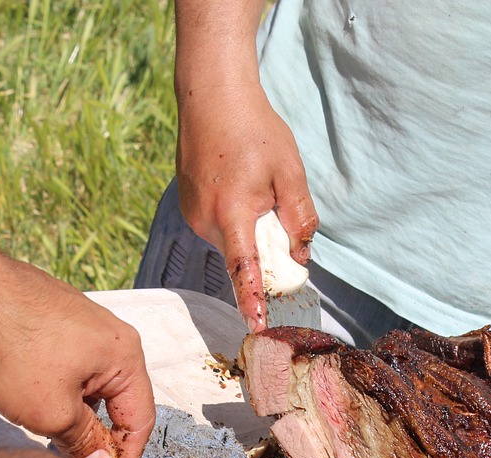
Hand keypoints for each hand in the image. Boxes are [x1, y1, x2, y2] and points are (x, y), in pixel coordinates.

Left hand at [0, 257, 155, 457]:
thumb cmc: (12, 348)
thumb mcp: (51, 412)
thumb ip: (83, 443)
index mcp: (124, 356)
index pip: (139, 420)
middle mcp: (112, 336)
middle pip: (117, 402)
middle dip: (101, 437)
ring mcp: (83, 325)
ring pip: (90, 386)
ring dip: (76, 414)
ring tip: (51, 437)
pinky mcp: (56, 322)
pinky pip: (70, 367)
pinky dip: (60, 392)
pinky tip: (33, 404)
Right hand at [176, 81, 317, 330]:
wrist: (211, 96)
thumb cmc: (255, 130)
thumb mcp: (290, 173)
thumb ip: (300, 219)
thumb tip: (301, 255)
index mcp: (232, 214)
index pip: (244, 271)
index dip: (252, 302)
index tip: (256, 328)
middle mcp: (206, 220)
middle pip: (242, 255)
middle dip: (264, 247)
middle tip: (276, 203)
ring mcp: (192, 214)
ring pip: (231, 240)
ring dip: (249, 228)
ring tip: (253, 181)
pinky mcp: (188, 207)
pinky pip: (219, 226)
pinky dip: (234, 216)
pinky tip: (237, 182)